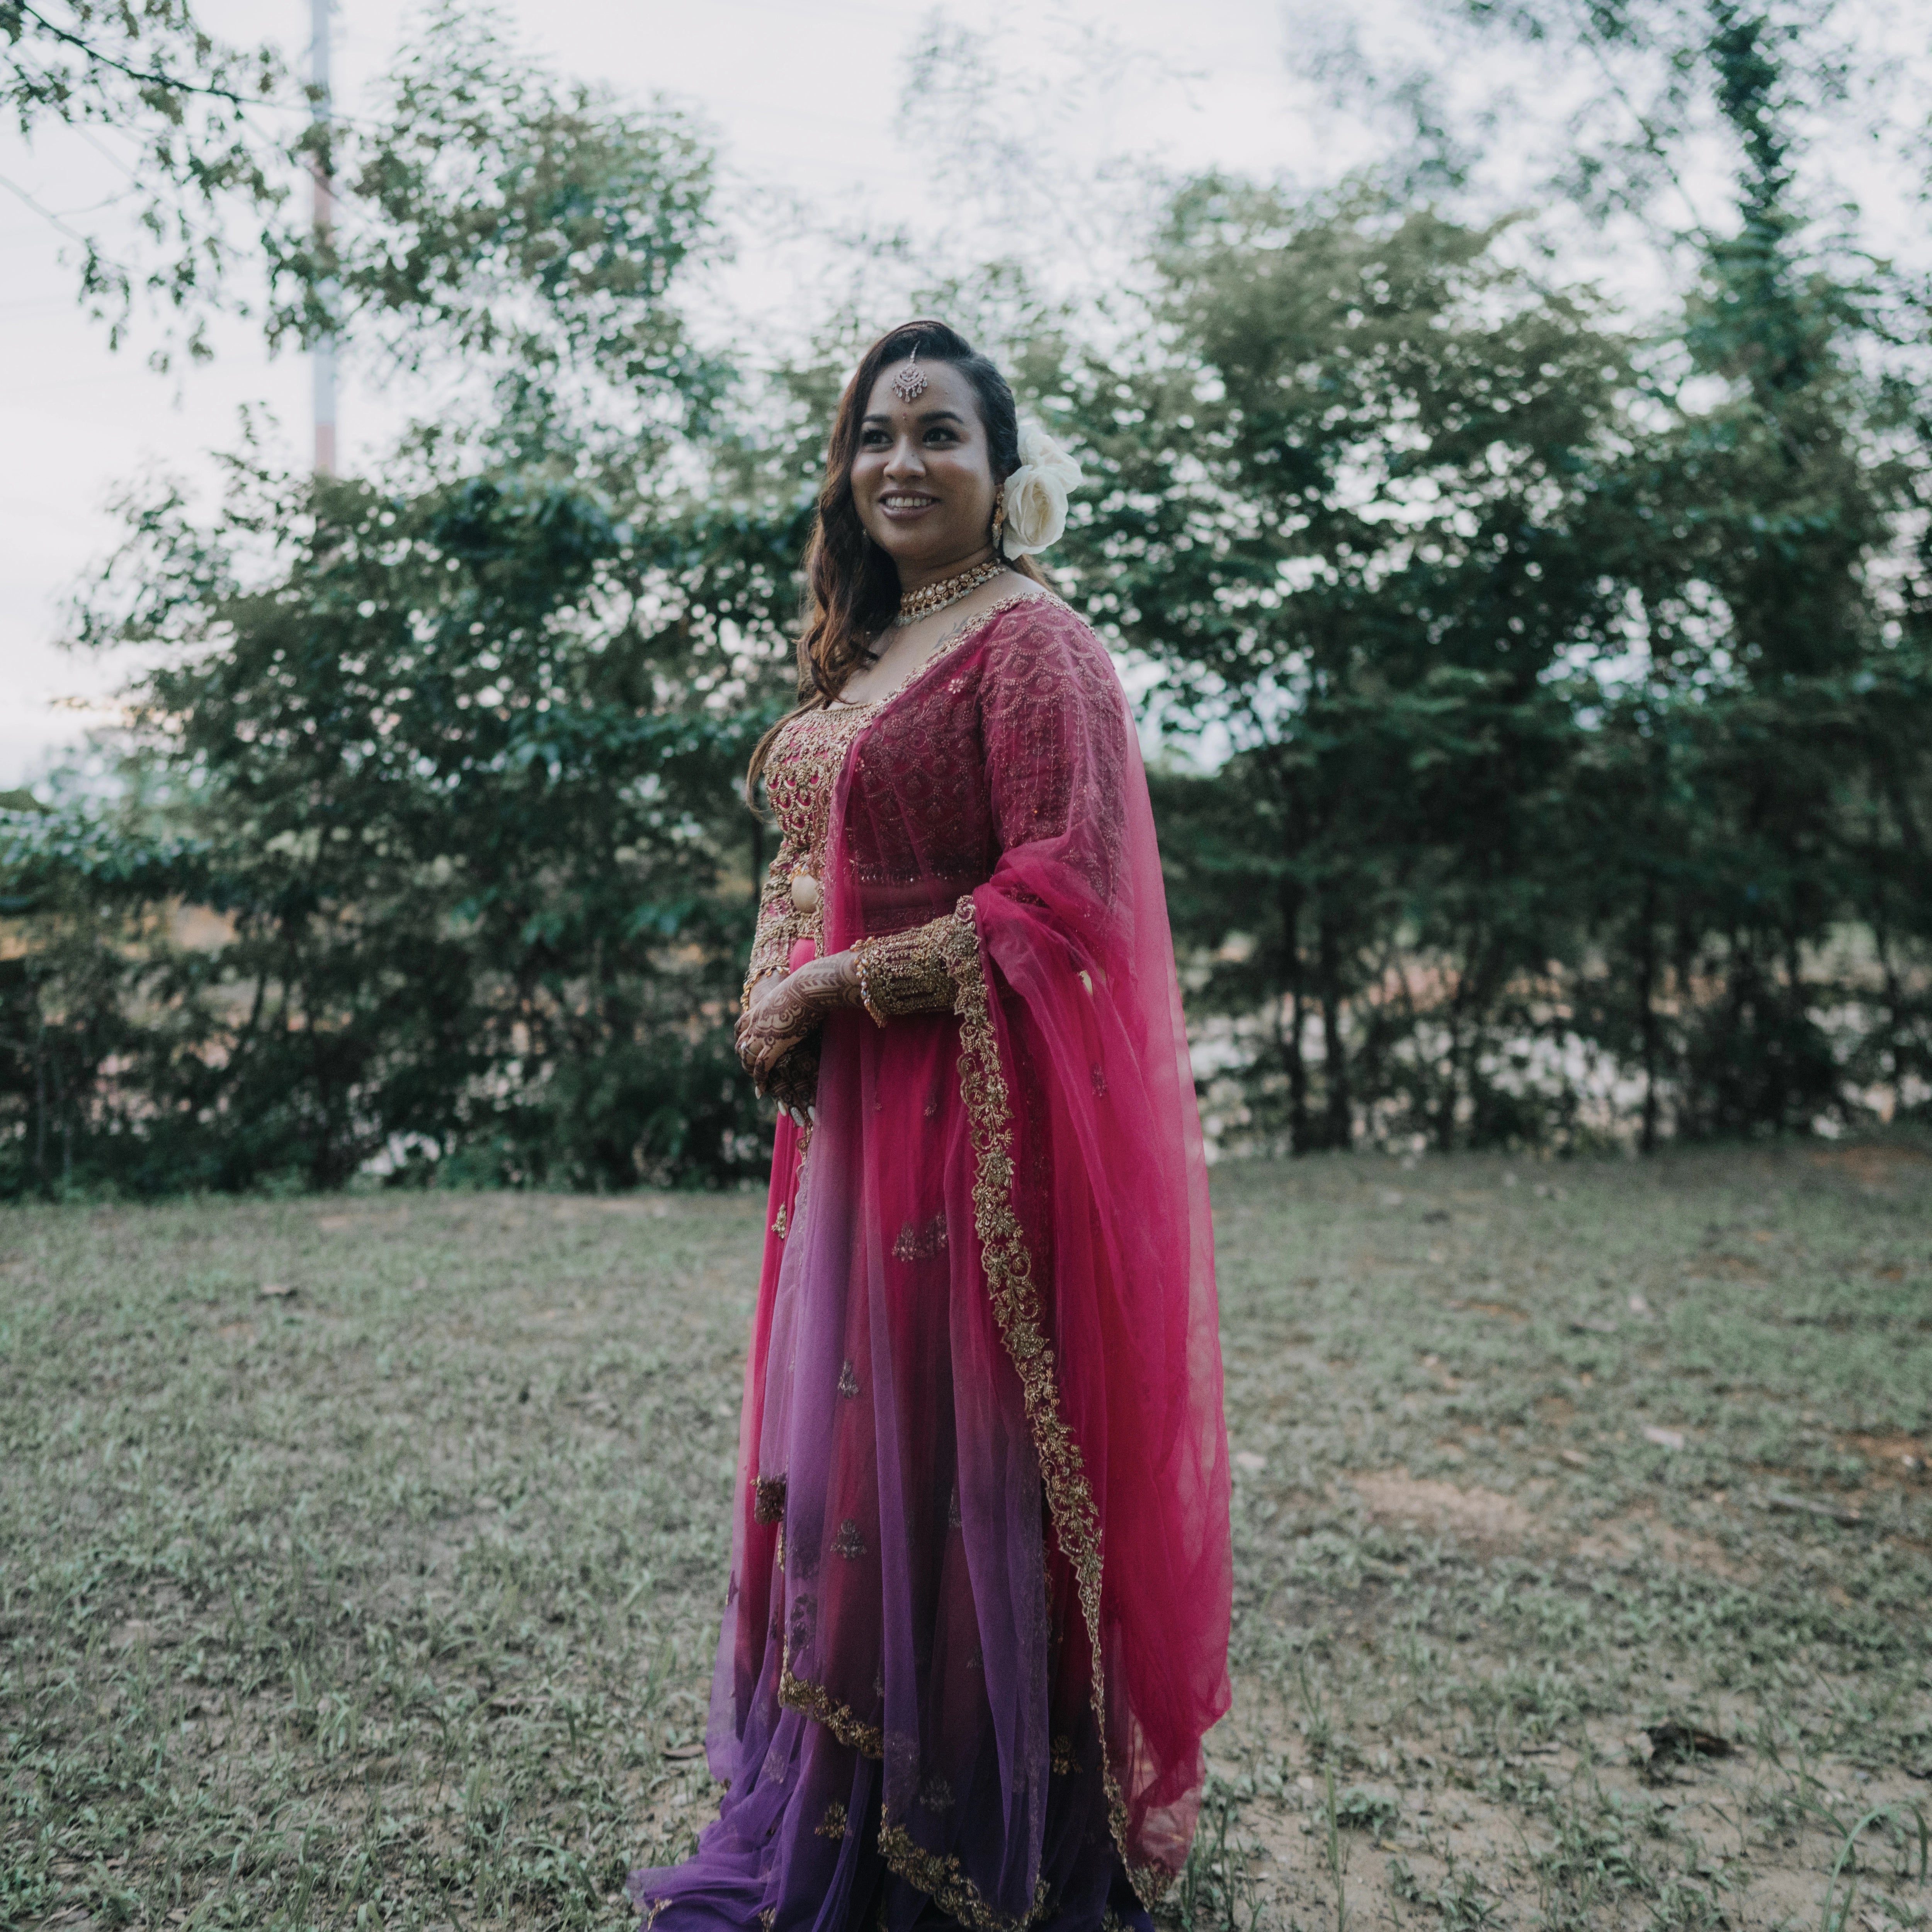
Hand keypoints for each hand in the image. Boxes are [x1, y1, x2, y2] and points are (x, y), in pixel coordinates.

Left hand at [735, 952, 858, 1088]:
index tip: (743, 1047)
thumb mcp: (795, 991)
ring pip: (748, 1056)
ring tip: (757, 1083)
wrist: (809, 986)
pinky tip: (762, 1090)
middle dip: (744, 1058)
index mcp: (760, 1008)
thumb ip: (795, 999)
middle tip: (749, 1070)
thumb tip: (808, 995)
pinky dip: (760, 1079)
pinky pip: (762, 1066)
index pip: (741, 1026)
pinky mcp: (775, 1043)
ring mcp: (763, 1033)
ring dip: (750, 1071)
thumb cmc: (809, 985)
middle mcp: (757, 1022)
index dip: (742, 1038)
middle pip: (741, 1044)